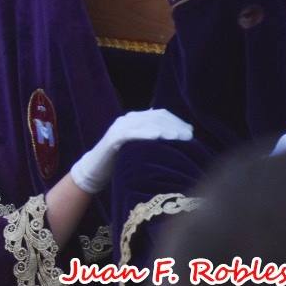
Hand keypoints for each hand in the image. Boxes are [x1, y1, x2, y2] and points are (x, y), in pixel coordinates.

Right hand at [70, 108, 192, 193]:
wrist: (94, 170)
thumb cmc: (120, 161)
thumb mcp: (139, 148)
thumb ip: (152, 140)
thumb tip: (176, 136)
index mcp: (134, 119)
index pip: (159, 114)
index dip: (176, 121)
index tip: (191, 132)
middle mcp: (127, 120)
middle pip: (154, 117)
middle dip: (174, 125)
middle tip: (189, 136)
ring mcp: (119, 128)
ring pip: (145, 123)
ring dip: (164, 129)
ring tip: (179, 137)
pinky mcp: (112, 139)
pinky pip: (131, 133)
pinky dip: (145, 134)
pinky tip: (158, 138)